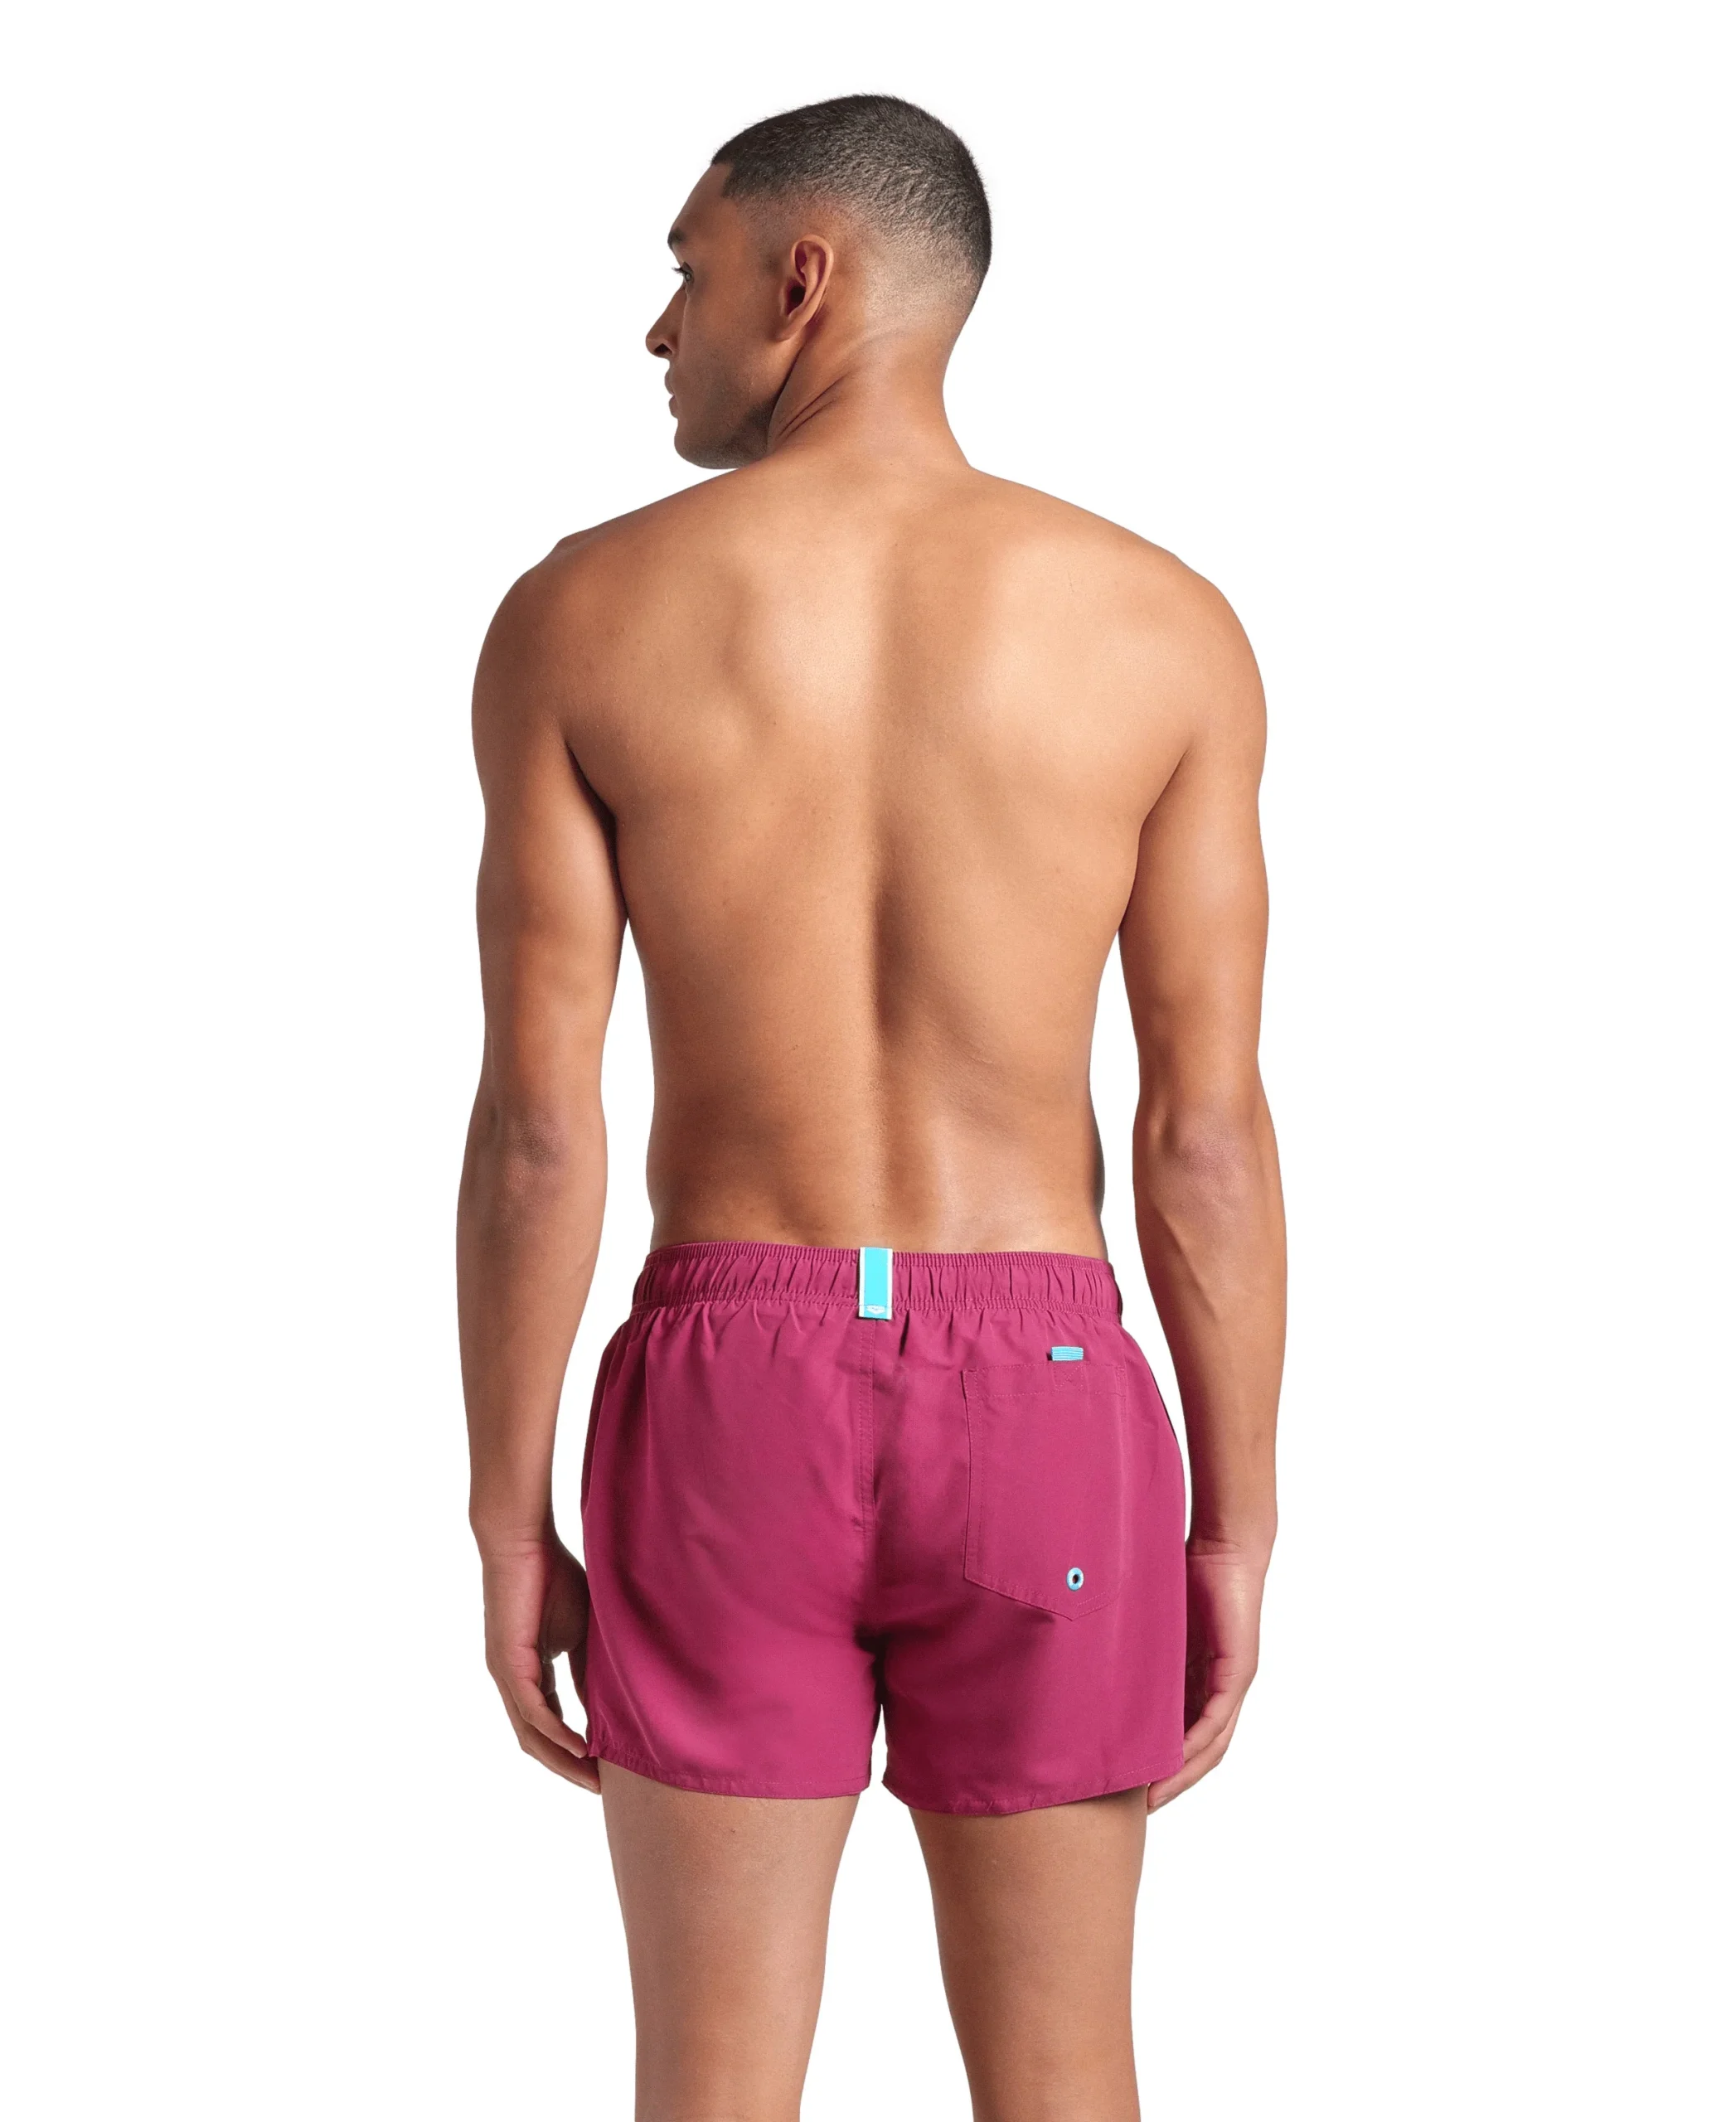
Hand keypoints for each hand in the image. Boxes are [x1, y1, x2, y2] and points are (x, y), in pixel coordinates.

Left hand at [480, 1529, 600, 1791]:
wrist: (522, 1541)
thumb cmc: (551, 1576)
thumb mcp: (581, 1631)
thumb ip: (589, 1668)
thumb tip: (609, 1704)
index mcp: (527, 1672)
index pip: (551, 1722)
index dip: (576, 1748)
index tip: (606, 1767)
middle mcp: (511, 1680)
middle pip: (537, 1740)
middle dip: (570, 1767)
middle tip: (602, 1788)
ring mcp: (506, 1675)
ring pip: (532, 1733)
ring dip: (563, 1760)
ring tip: (593, 1779)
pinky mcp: (508, 1664)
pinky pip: (532, 1710)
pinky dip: (555, 1733)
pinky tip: (581, 1747)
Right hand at [1146, 1536, 1269, 1811]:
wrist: (1224, 1542)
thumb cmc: (1183, 1568)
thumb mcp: (1147, 1619)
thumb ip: (1129, 1643)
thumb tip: (1082, 1654)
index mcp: (1196, 1675)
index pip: (1179, 1731)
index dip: (1156, 1763)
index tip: (1125, 1785)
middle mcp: (1218, 1685)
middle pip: (1198, 1749)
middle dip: (1169, 1782)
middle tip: (1136, 1807)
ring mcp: (1231, 1680)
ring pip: (1210, 1743)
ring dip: (1182, 1774)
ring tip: (1152, 1798)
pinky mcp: (1237, 1671)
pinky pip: (1218, 1720)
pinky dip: (1196, 1746)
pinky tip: (1174, 1763)